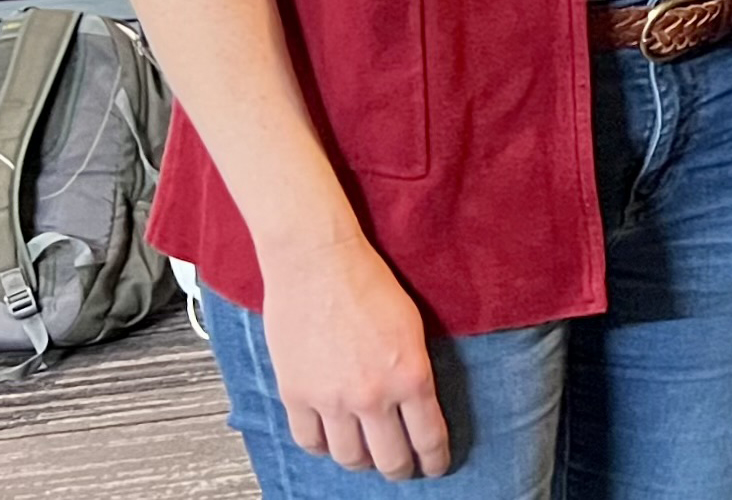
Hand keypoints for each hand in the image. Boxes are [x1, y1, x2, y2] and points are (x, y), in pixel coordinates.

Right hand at [257, 229, 449, 480]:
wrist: (318, 261)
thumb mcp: (413, 326)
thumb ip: (414, 372)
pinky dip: (323, 447)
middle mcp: (372, 395)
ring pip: (349, 458)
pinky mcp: (296, 395)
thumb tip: (416, 406)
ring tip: (368, 455)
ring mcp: (331, 400)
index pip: (428, 438)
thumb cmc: (368, 282)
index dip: (435, 460)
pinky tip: (332, 440)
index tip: (436, 466)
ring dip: (362, 461)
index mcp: (410, 375)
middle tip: (403, 469)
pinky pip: (310, 441)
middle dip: (401, 470)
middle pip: (390, 459)